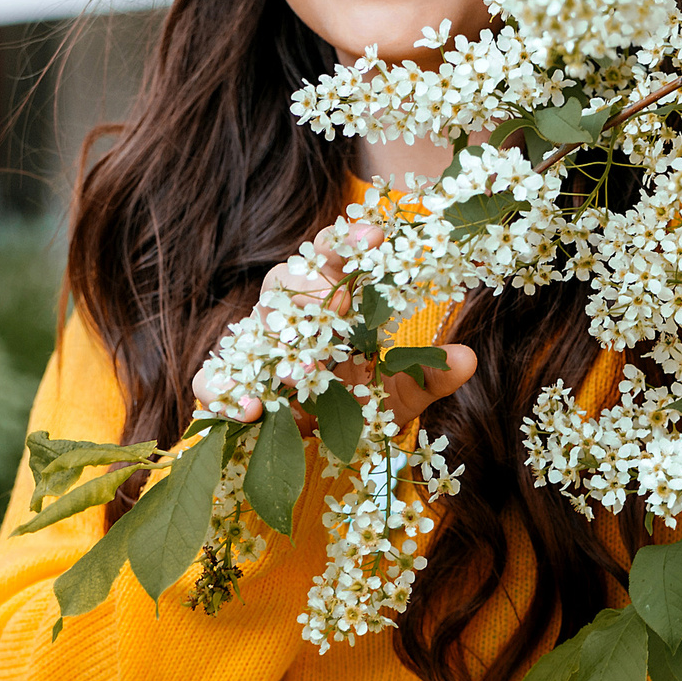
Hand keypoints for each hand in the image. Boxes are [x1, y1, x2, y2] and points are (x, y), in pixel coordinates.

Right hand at [199, 221, 477, 431]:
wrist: (317, 446)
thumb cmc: (360, 403)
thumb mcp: (402, 392)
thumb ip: (432, 375)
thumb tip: (468, 358)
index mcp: (332, 300)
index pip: (334, 255)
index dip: (349, 240)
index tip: (376, 233)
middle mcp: (291, 315)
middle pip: (287, 278)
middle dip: (312, 289)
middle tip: (341, 309)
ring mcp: (257, 348)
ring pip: (255, 323)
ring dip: (281, 341)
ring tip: (307, 369)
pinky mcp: (229, 386)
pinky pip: (214, 380)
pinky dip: (225, 391)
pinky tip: (252, 409)